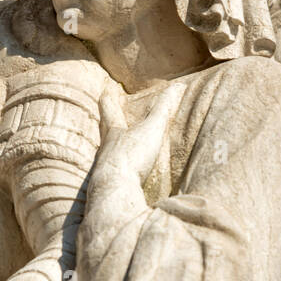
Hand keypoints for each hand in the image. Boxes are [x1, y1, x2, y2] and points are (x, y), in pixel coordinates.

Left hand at [86, 84, 182, 220]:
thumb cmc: (130, 157)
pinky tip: (123, 172)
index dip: (108, 97)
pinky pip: (112, 171)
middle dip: (107, 120)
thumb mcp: (151, 130)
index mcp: (113, 131)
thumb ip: (162, 110)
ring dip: (112, 145)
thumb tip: (177, 87)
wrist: (114, 193)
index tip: (107, 89)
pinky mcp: (108, 184)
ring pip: (106, 151)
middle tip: (108, 113)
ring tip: (118, 143)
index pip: (108, 108)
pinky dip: (118, 167)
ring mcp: (104, 167)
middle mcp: (104, 147)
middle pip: (104, 129)